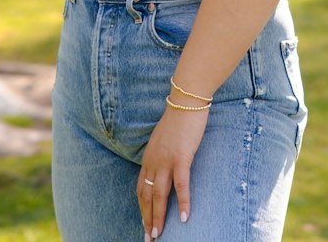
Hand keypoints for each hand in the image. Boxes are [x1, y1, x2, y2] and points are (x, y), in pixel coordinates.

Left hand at [137, 106, 207, 237]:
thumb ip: (162, 152)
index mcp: (149, 156)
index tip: (145, 222)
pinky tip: (184, 217)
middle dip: (147, 219)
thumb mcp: (165, 137)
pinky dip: (182, 202)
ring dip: (158, 217)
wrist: (186, 99)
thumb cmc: (180, 116)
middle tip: (149, 237)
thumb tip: (166, 163)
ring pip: (159, 195)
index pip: (141, 188)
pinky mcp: (182, 157)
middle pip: (146, 196)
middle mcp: (153, 161)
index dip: (142, 208)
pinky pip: (181, 185)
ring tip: (159, 234)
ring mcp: (166, 160)